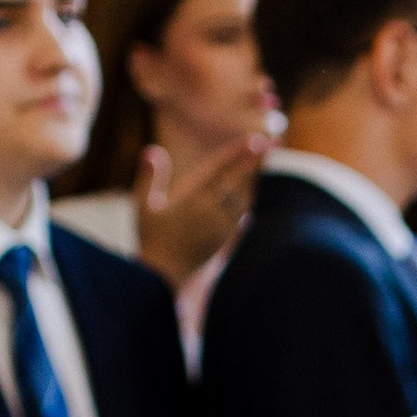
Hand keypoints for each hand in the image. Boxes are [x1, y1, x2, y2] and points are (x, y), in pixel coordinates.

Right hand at [135, 129, 270, 286]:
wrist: (165, 275)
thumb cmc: (152, 239)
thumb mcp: (144, 205)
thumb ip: (149, 177)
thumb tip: (152, 150)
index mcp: (192, 197)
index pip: (220, 168)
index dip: (238, 152)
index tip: (255, 140)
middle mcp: (211, 209)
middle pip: (239, 179)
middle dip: (255, 160)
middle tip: (272, 142)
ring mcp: (221, 225)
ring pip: (244, 197)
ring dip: (254, 178)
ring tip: (265, 159)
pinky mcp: (226, 239)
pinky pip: (242, 215)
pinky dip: (248, 199)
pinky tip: (252, 189)